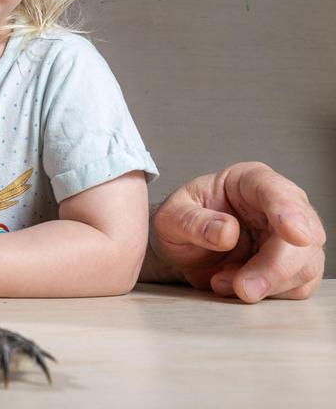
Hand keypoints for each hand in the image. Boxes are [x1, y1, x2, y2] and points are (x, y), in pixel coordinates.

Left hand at [149, 162, 324, 301]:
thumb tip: (227, 232)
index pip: (278, 191)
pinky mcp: (294, 267)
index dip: (289, 213)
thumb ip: (193, 222)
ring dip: (267, 285)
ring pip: (305, 267)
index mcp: (250, 181)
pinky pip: (298, 287)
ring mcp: (291, 238)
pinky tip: (237, 286)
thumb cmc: (181, 222)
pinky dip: (269, 295)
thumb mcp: (170, 217)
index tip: (296, 235)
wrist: (183, 247)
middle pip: (303, 238)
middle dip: (275, 268)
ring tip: (221, 281)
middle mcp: (280, 206)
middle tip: (243, 288)